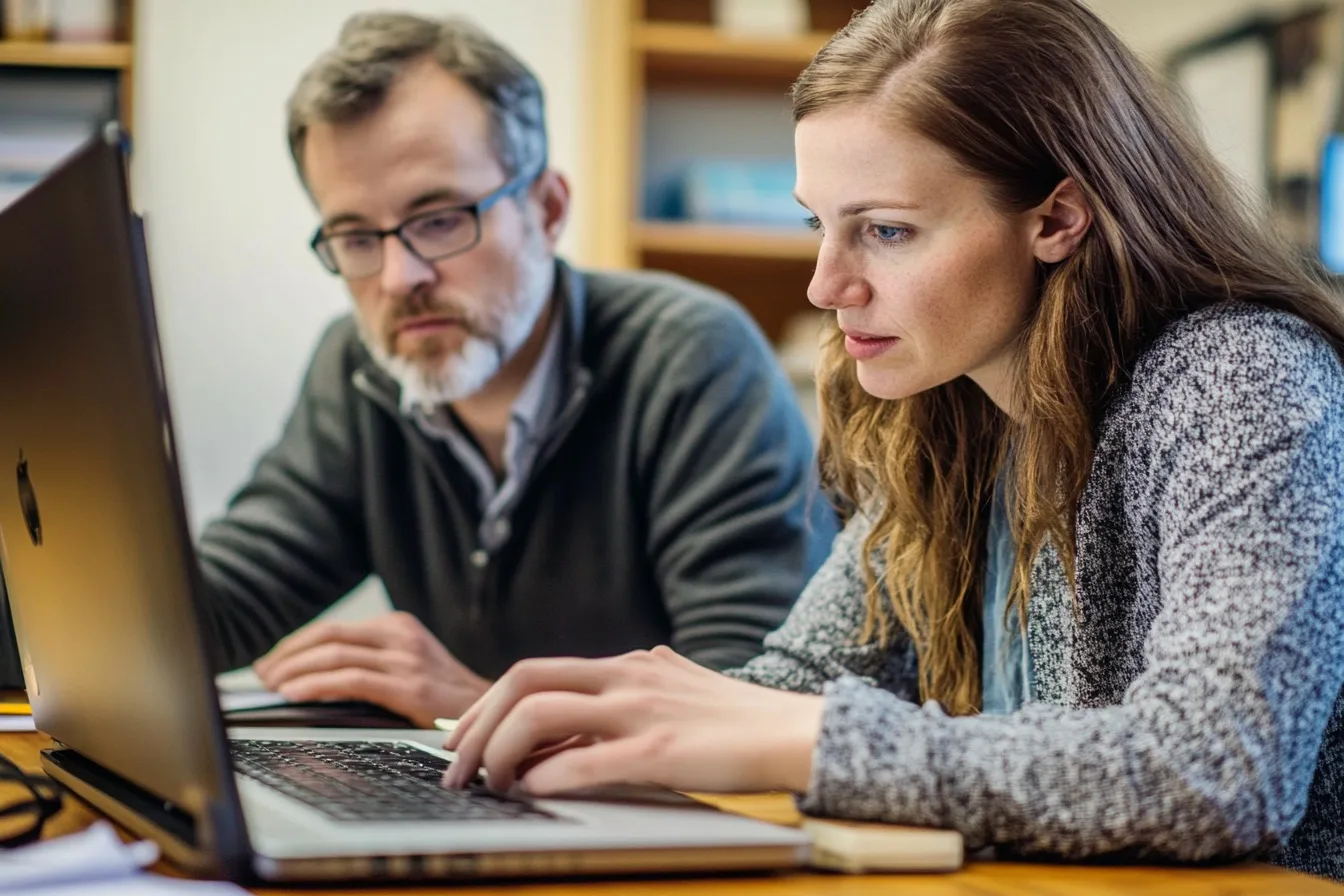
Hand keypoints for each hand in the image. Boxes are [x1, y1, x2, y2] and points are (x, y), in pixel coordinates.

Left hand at [252, 611, 489, 727]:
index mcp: (398, 626)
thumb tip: (313, 676)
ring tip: (271, 687)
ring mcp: (406, 659)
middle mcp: (401, 635)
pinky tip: (295, 694)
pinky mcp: (410, 686)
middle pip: (329, 636)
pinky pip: (351, 680)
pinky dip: (317, 685)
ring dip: (294, 671)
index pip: (333, 628)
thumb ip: (371, 662)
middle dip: (287, 656)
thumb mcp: (409, 665)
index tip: (270, 663)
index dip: (295, 644)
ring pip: (335, 656)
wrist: (491, 714)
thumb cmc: (445, 699)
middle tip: (262, 676)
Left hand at [443, 646, 823, 795]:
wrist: (795, 732)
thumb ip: (639, 681)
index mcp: (627, 665)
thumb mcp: (679, 684)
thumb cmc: (738, 718)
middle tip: (458, 766)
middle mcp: (626, 678)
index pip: (533, 671)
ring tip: (491, 785)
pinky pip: (585, 761)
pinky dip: (546, 778)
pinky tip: (530, 795)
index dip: (487, 705)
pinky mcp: (661, 752)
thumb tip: (611, 680)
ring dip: (501, 752)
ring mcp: (641, 712)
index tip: (463, 738)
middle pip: (523, 682)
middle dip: (477, 726)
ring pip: (541, 715)